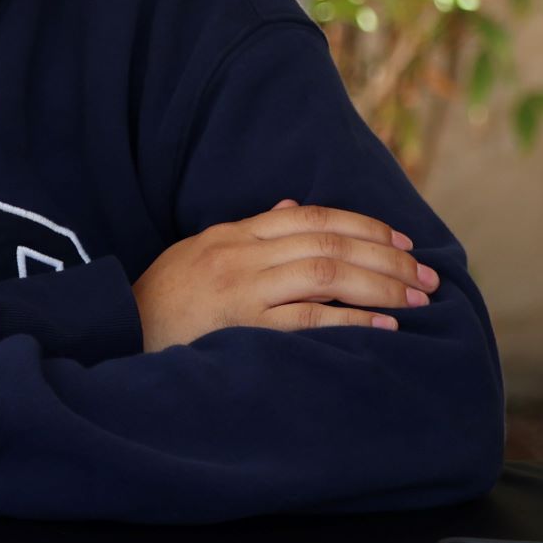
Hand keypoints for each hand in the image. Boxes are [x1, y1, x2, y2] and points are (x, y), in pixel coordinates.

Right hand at [132, 200, 435, 349]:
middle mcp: (240, 254)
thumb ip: (248, 232)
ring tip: (416, 298)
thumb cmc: (160, 302)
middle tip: (426, 277)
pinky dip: (351, 318)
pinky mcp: (241, 324)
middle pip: (329, 242)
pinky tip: (383, 326)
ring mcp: (241, 288)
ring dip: (380, 284)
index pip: (310, 217)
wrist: (116, 334)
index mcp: (232, 234)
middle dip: (387, 258)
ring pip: (326, 272)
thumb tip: (292, 208)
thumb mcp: (198, 254)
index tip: (402, 243)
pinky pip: (307, 316)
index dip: (363, 226)